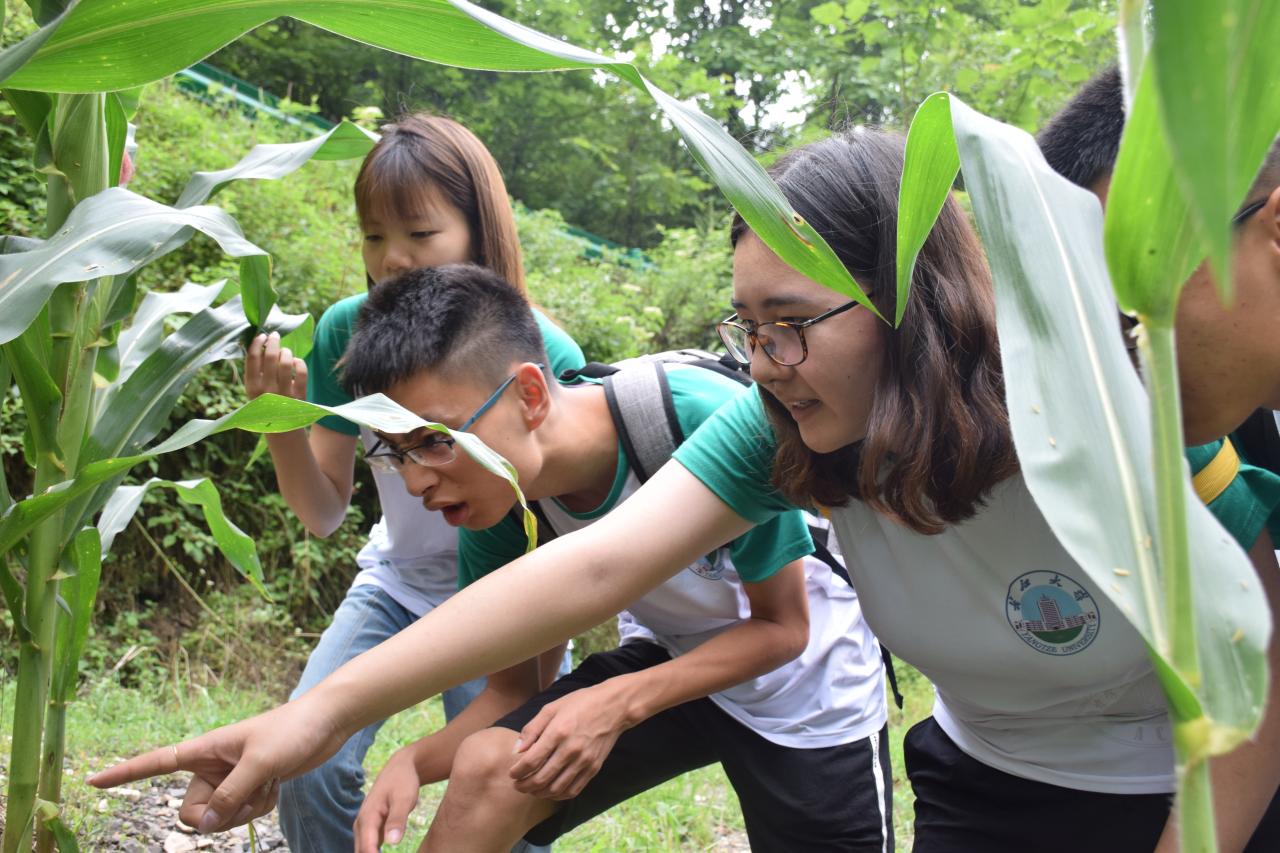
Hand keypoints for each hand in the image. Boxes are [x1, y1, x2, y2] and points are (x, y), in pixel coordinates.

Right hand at [88, 698, 345, 833]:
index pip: (154, 763)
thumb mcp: (260, 764)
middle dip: (220, 814)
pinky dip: (262, 806)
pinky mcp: (250, 786)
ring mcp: (231, 778)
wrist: (327, 722)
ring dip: (246, 810)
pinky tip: (279, 783)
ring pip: (219, 817)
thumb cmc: (293, 731)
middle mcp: (211, 765)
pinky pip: (243, 814)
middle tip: (250, 793)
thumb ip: (229, 797)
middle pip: (193, 811)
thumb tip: (201, 827)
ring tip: (270, 781)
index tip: (90, 782)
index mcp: (204, 749)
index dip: (123, 773)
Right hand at [244, 331, 306, 400]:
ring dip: (286, 352)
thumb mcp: (255, 390)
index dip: (257, 343)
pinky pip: (301, 371)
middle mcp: (267, 390)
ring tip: (285, 352)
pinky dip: (299, 362)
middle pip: (271, 356)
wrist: (281, 429)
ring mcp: (284, 393)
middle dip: (273, 341)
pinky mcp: (299, 395)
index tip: (261, 336)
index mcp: (251, 387)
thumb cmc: (266, 404)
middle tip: (275, 335)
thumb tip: (261, 345)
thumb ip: (256, 371)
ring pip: (286, 362)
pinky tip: (295, 363)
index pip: (252, 358)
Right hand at [355, 746, 422, 851]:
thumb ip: (398, 819)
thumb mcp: (404, 797)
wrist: (400, 768)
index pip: (367, 849)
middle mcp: (361, 825)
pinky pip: (368, 848)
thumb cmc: (403, 781)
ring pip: (362, 851)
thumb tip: (392, 842)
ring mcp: (364, 828)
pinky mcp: (370, 830)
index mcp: (367, 818)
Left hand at [508, 683, 630, 799]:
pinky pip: (573, 790)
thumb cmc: (580, 704)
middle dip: (524, 786)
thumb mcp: (551, 708)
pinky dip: (558, 795)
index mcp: (558, 733)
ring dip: (539, 793)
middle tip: (517, 785)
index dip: (517, 771)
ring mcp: (583, 761)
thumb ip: (532, 729)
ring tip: (531, 789)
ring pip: (556, 789)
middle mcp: (570, 750)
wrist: (613, 707)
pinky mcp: (593, 768)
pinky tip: (550, 791)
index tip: (511, 773)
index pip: (531, 761)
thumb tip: (516, 751)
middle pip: (541, 779)